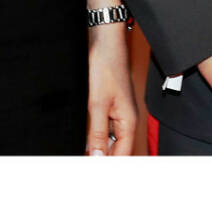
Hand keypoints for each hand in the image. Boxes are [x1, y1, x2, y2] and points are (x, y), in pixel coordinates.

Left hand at [85, 26, 137, 155]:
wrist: (105, 40)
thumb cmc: (106, 65)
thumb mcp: (97, 103)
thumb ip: (98, 133)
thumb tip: (97, 158)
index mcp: (129, 122)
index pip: (121, 156)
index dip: (107, 166)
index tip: (91, 171)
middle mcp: (125, 119)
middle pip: (115, 150)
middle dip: (100, 159)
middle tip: (84, 162)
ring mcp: (117, 112)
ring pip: (107, 140)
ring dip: (95, 147)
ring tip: (82, 152)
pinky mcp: (108, 104)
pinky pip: (102, 127)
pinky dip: (93, 135)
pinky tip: (83, 138)